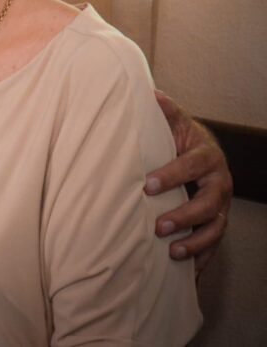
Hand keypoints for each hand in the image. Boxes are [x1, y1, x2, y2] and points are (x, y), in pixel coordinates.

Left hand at [144, 91, 232, 271]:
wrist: (201, 153)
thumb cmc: (179, 138)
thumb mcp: (174, 121)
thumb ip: (164, 110)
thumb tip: (149, 92)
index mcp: (206, 156)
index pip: (190, 166)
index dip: (170, 175)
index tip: (146, 185)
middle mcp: (219, 183)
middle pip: (209, 203)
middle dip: (185, 216)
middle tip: (159, 226)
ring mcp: (220, 205)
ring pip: (215, 228)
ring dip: (195, 242)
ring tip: (172, 253)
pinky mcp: (215, 223)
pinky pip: (214, 245)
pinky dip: (202, 259)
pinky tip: (187, 274)